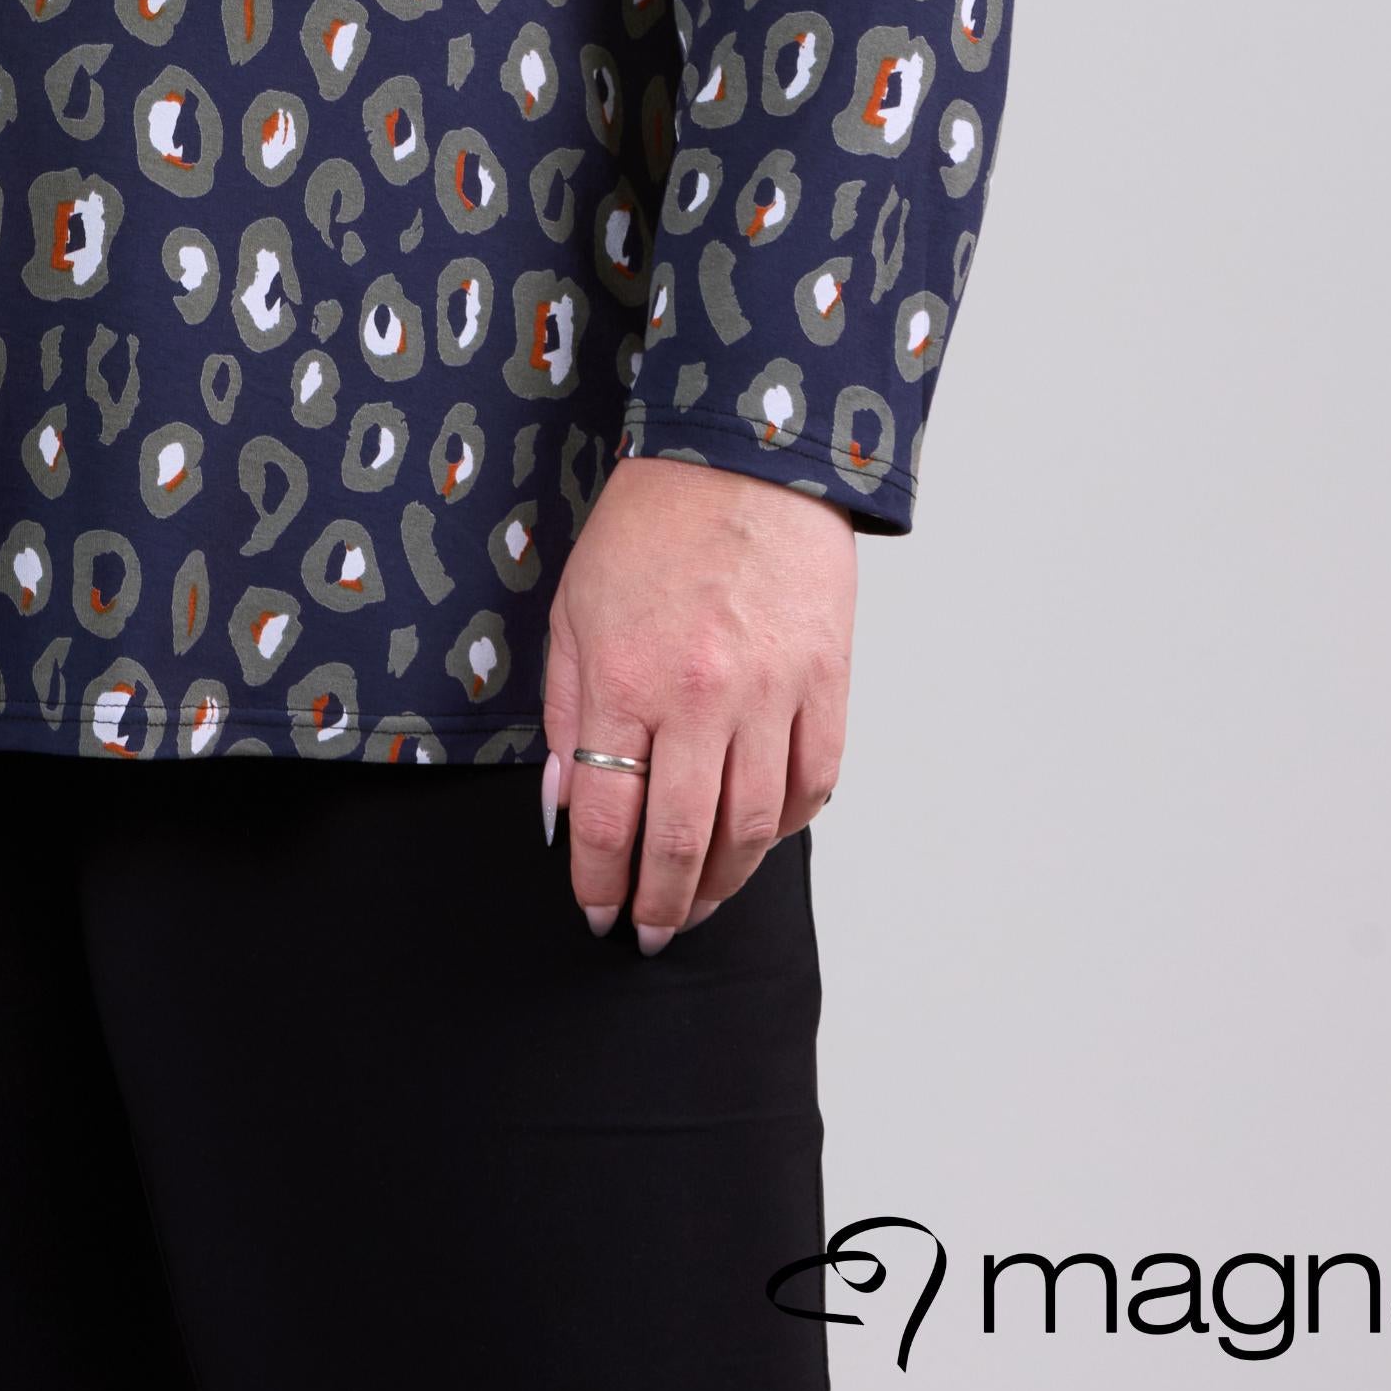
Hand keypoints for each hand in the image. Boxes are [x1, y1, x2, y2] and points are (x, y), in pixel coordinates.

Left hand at [542, 453, 853, 946]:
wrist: (741, 457)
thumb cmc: (649, 529)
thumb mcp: (574, 612)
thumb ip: (566, 716)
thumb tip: (563, 809)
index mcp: (626, 678)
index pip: (607, 818)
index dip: (598, 882)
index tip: (596, 913)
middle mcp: (700, 697)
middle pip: (681, 840)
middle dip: (660, 903)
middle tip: (650, 932)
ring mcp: (772, 694)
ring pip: (754, 828)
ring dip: (724, 882)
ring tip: (699, 901)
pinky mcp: (826, 683)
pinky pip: (813, 784)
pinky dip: (787, 825)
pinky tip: (760, 837)